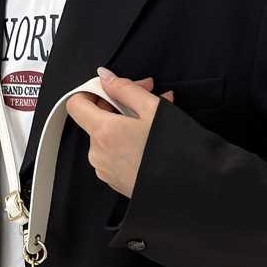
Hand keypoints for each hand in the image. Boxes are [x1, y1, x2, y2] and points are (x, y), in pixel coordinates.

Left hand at [65, 67, 173, 197]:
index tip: (111, 90)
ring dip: (125, 124)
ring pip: (106, 136)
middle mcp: (98, 153)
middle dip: (118, 104)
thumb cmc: (173, 151)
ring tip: (154, 120)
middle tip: (147, 95)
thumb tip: (106, 78)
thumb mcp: (153, 109)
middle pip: (95, 119)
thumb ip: (125, 88)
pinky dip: (126, 143)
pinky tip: (148, 139)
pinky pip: (112, 154)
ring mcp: (105, 170)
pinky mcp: (113, 181)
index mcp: (104, 132)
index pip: (76, 104)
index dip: (92, 92)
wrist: (189, 188)